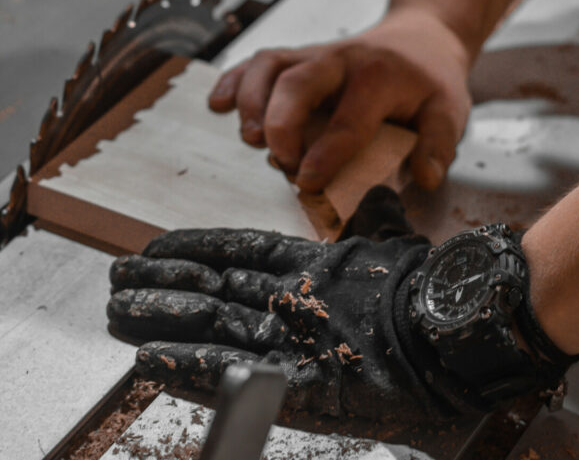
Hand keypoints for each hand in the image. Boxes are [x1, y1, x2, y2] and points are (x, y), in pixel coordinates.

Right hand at [108, 187, 463, 422]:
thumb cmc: (426, 293)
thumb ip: (376, 217)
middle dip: (163, 286)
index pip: (237, 255)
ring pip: (214, 327)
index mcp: (308, 273)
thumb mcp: (397, 246)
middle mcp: (292, 308)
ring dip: (164, 319)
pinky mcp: (304, 387)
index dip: (193, 251)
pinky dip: (192, 366)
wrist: (461, 336)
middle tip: (117, 281)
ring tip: (121, 310)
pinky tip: (153, 358)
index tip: (155, 246)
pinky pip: (237, 374)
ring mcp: (293, 345)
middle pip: (213, 293)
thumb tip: (381, 191)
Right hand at [208, 9, 472, 191]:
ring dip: (250, 100)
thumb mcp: (450, 109)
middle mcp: (341, 60)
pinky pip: (258, 61)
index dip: (326, 153)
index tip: (309, 181)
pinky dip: (233, 80)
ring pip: (270, 65)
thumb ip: (440, 144)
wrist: (419, 36)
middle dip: (280, 123)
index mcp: (379, 77)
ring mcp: (314, 55)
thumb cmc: (429, 80)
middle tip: (279, 160)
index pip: (349, 118)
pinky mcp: (296, 58)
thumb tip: (425, 177)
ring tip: (250, 138)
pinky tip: (218, 104)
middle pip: (298, 81)